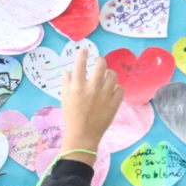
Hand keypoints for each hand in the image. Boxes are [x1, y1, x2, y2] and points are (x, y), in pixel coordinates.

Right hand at [58, 45, 123, 163]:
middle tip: (99, 64)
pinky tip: (112, 91)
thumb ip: (66, 83)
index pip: (80, 64)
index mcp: (77, 87)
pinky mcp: (114, 103)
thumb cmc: (72, 117)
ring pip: (113, 75)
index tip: (84, 50)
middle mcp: (92, 88)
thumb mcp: (65, 99)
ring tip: (107, 78)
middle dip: (99, 61)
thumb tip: (67, 70)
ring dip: (109, 74)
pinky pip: (120, 89)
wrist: (83, 135)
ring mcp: (105, 96)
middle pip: (100, 64)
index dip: (82, 54)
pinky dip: (116, 88)